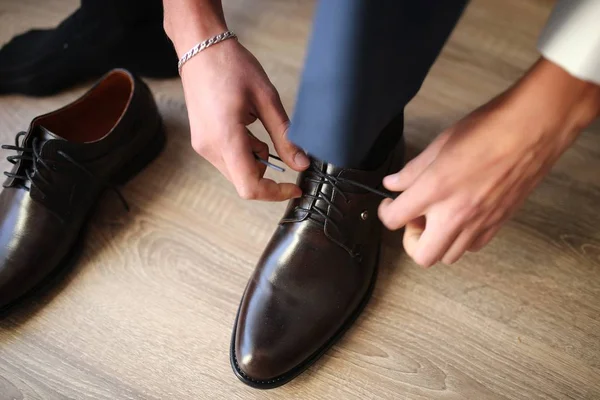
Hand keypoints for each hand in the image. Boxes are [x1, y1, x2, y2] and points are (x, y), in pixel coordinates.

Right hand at [180, 39, 309, 200]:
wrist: (200, 48)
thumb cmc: (231, 66)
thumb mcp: (266, 99)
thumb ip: (284, 136)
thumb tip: (301, 163)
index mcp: (226, 138)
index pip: (250, 186)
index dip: (275, 193)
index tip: (294, 188)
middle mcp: (209, 147)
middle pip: (244, 181)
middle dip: (267, 172)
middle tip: (279, 145)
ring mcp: (202, 145)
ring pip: (236, 171)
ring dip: (255, 159)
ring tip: (258, 126)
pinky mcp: (201, 141)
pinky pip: (227, 158)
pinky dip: (243, 152)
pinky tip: (246, 126)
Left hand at [378, 58, 599, 266]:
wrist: (534, 129)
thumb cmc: (489, 129)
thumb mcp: (440, 144)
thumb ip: (413, 170)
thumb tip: (394, 184)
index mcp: (435, 189)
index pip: (394, 219)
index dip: (384, 212)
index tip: (388, 204)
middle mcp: (456, 213)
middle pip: (422, 256)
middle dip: (411, 241)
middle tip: (414, 219)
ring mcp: (480, 223)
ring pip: (448, 256)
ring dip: (437, 241)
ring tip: (439, 216)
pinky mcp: (499, 224)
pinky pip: (473, 247)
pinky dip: (462, 239)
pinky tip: (461, 217)